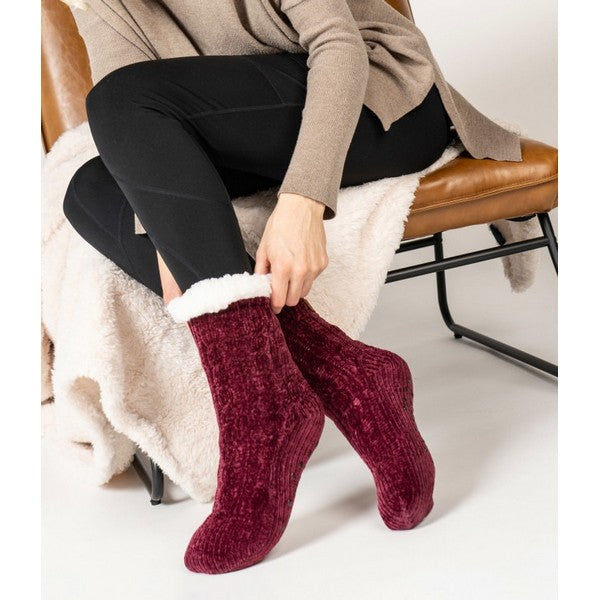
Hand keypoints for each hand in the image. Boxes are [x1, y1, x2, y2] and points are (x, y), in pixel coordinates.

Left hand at [254, 192, 328, 312]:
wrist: (302, 207)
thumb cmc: (281, 224)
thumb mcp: (264, 247)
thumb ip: (261, 270)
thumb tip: (260, 285)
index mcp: (283, 267)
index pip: (279, 299)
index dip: (274, 305)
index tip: (272, 305)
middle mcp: (300, 270)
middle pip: (293, 300)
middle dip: (285, 298)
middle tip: (279, 290)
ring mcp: (314, 268)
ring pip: (304, 292)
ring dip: (296, 289)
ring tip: (289, 276)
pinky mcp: (322, 263)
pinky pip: (313, 279)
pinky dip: (305, 277)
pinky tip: (300, 264)